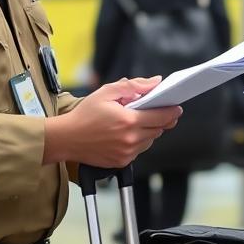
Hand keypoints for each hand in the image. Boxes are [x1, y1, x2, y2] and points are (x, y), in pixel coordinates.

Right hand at [46, 77, 180, 167]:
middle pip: (158, 129)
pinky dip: (138, 141)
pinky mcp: (122, 162)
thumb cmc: (84, 115)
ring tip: (135, 121)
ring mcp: (127, 153)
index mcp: (129, 120)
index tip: (176, 107)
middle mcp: (130, 139)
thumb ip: (134, 85)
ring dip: (149, 130)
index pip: (162, 116)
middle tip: (155, 110)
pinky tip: (125, 133)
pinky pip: (139, 150)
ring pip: (150, 140)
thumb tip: (155, 82)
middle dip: (160, 119)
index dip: (172, 111)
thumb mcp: (107, 92)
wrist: (66, 139)